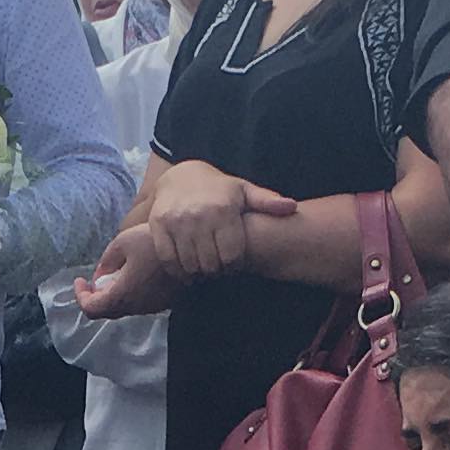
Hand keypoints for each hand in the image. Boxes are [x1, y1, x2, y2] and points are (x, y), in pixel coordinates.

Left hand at [75, 216, 176, 319]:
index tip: (79, 280)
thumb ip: (106, 261)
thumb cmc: (154, 241)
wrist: (192, 246)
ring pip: (124, 308)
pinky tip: (132, 275)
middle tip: (92, 280)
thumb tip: (99, 276)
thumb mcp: (122, 242)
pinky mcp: (164, 302)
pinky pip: (139, 304)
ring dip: (112, 296)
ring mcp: (152, 306)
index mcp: (122, 295)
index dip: (80, 296)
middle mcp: (136, 306)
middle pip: (107, 312)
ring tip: (112, 275)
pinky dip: (128, 294)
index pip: (91, 309)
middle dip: (95, 297)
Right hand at [154, 159, 295, 279]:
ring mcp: (176, 222)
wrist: (181, 176)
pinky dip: (177, 270)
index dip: (233, 266)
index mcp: (223, 210)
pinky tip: (186, 269)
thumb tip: (291, 207)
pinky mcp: (158, 226)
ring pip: (189, 265)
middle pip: (210, 264)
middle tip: (216, 268)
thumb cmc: (219, 190)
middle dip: (215, 271)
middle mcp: (198, 216)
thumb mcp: (244, 191)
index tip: (231, 264)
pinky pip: (168, 260)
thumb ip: (267, 202)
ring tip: (202, 268)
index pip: (231, 257)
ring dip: (197, 273)